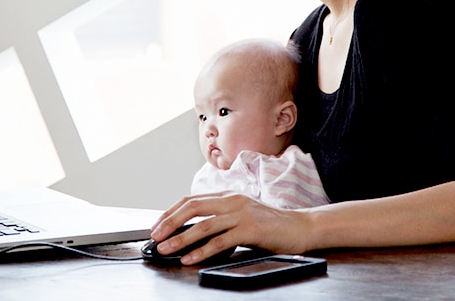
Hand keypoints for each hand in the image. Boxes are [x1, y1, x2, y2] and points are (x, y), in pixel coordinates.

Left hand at [150, 192, 312, 264]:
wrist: (299, 227)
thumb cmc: (268, 224)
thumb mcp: (240, 214)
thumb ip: (219, 217)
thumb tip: (189, 230)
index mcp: (227, 195)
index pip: (191, 199)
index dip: (171, 212)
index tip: (157, 226)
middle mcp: (232, 200)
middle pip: (192, 207)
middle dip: (170, 223)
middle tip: (155, 236)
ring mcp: (241, 214)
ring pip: (204, 226)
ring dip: (181, 239)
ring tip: (167, 249)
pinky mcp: (250, 229)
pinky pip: (221, 241)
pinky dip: (202, 251)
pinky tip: (191, 258)